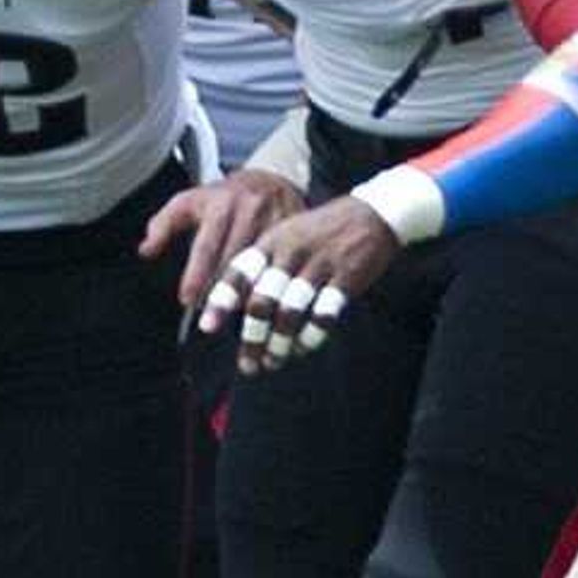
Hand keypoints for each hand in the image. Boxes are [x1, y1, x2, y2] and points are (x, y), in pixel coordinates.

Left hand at [138, 167, 303, 320]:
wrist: (270, 177)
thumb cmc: (223, 198)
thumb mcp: (189, 201)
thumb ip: (163, 225)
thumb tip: (146, 250)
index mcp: (220, 204)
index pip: (206, 245)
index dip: (196, 275)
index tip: (187, 300)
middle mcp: (249, 209)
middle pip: (235, 260)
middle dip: (222, 293)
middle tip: (211, 321)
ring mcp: (277, 218)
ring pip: (263, 264)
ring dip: (249, 294)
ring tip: (237, 320)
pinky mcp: (297, 229)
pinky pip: (286, 262)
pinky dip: (276, 286)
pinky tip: (267, 306)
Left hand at [195, 196, 406, 374]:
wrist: (370, 214)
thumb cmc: (317, 232)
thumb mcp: (284, 235)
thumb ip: (261, 266)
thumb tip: (233, 305)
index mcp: (271, 241)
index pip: (239, 273)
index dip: (222, 301)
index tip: (207, 327)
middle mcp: (291, 253)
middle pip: (261, 301)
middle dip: (251, 337)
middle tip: (246, 363)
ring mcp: (319, 265)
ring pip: (290, 312)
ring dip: (279, 343)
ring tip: (271, 362)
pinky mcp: (346, 278)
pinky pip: (323, 314)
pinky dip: (310, 336)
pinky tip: (302, 348)